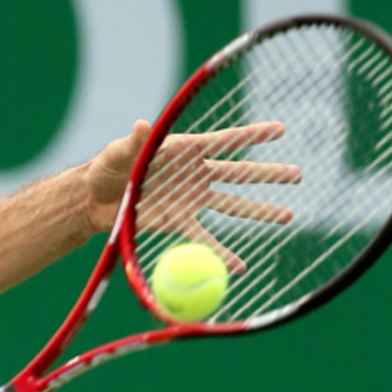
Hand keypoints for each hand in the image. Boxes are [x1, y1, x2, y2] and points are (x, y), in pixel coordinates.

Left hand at [83, 120, 300, 271]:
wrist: (93, 199)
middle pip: (238, 174)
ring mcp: (190, 199)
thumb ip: (133, 143)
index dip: (251, 135)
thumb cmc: (106, 168)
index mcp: (183, 150)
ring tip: (287, 217)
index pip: (224, 141)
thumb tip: (141, 124)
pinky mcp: (178, 222)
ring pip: (231, 206)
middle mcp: (193, 173)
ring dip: (259, 212)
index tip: (279, 130)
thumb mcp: (118, 153)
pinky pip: (205, 239)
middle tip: (298, 174)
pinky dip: (222, 253)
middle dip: (268, 175)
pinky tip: (242, 266)